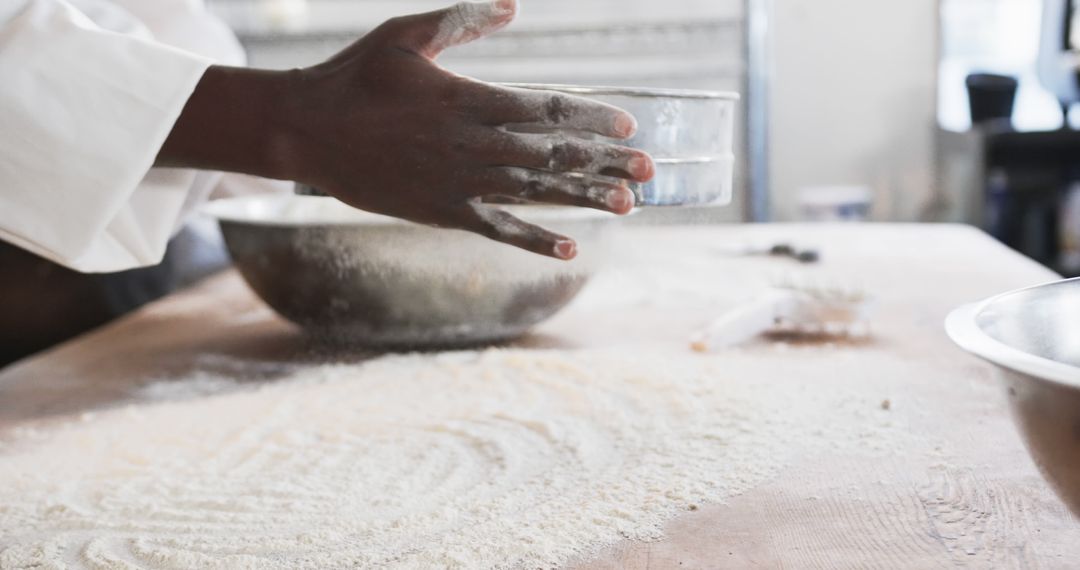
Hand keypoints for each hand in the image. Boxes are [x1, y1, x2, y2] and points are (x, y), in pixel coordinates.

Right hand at [160, 0, 653, 259]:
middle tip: (649, 170)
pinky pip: (500, 230)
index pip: (551, 110)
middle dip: (607, 162)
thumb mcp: (407, 32)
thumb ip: (463, 19)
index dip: (595, 118)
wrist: (306, 131)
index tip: (630, 124)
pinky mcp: (444, 213)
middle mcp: (475, 145)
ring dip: (585, 199)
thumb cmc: (355, 76)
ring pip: (538, 194)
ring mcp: (461, 184)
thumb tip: (513, 5)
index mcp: (471, 100)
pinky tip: (570, 249)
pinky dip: (536, 240)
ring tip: (627, 204)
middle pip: (557, 155)